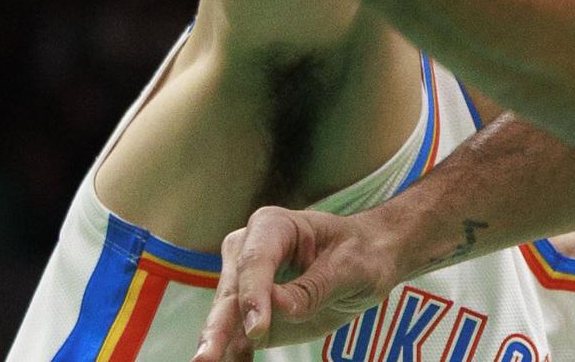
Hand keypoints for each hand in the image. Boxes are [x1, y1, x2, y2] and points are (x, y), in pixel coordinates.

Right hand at [193, 207, 399, 359]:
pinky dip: (233, 355)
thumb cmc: (361, 252)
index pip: (256, 261)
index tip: (257, 328)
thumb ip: (314, 287)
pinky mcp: (250, 315)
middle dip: (218, 326)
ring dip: (218, 345)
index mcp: (273, 226)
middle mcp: (248, 251)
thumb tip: (279, 307)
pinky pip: (237, 338)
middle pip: (230, 291)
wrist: (369, 261)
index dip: (254, 294)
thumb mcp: (350, 266)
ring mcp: (246, 285)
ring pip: (226, 318)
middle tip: (205, 358)